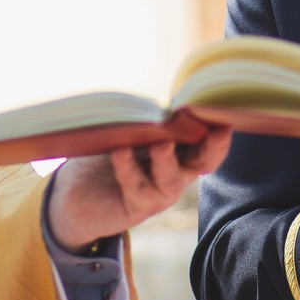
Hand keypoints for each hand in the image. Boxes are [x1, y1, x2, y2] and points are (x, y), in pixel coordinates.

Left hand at [46, 128, 232, 250]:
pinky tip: (120, 152)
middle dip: (213, 148)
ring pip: (171, 179)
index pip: (206, 141)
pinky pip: (137, 189)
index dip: (220, 132)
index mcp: (179, 150)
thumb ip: (144, 116)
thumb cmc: (104, 152)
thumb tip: (154, 91)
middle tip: (219, 133)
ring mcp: (158, 193)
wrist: (73, 193)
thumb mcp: (126, 129)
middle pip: (202, 162)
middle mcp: (175, 173)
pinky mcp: (136, 208)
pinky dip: (129, 169)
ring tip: (161, 145)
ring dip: (167, 161)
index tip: (227, 117)